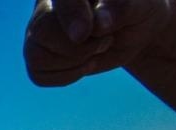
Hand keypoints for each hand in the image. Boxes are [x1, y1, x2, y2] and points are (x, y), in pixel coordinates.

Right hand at [24, 0, 173, 85]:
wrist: (134, 30)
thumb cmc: (135, 9)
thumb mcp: (138, 4)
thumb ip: (119, 7)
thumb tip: (98, 24)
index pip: (62, 0)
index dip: (71, 15)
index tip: (84, 35)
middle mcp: (46, 7)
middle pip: (41, 31)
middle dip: (77, 47)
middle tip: (105, 40)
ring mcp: (37, 34)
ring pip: (37, 57)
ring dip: (75, 62)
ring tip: (97, 48)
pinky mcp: (38, 57)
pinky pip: (39, 75)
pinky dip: (68, 75)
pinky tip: (85, 62)